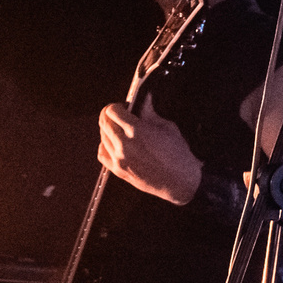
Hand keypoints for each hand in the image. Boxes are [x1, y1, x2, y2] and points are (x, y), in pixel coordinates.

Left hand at [99, 89, 201, 204]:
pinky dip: (105, 145)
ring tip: (120, 128)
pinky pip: (102, 153)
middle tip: (119, 114)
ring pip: (102, 136)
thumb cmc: (178, 156)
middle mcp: (124, 145)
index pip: (112, 111)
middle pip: (104, 122)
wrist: (180, 182)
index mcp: (137, 131)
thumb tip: (143, 100)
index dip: (117, 106)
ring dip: (108, 129)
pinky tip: (114, 143)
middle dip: (110, 114)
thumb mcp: (168, 128)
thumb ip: (150, 113)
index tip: (124, 106)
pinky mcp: (118, 170)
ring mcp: (119, 159)